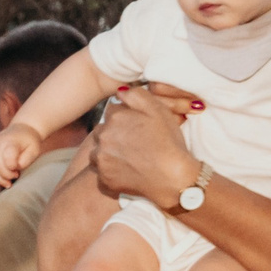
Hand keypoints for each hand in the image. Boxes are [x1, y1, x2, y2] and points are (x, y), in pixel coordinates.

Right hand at [0, 123, 43, 188]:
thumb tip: (15, 169)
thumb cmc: (30, 142)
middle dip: (6, 175)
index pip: (7, 158)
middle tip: (16, 176)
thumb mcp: (34, 150)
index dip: (11, 168)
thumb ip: (26, 160)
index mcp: (11, 141)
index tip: (18, 172)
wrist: (23, 128)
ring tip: (8, 183)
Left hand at [91, 86, 202, 206]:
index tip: (138, 126)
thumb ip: (136, 95)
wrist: (172, 178)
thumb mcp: (158, 110)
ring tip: (131, 156)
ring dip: (109, 152)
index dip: (126, 117)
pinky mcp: (103, 180)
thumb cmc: (168, 142)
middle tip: (135, 143)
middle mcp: (103, 137)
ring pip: (99, 151)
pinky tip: (128, 170)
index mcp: (115, 118)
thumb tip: (120, 91)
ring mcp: (101, 160)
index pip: (112, 111)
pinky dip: (112, 170)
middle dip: (115, 134)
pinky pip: (102, 171)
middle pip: (103, 131)